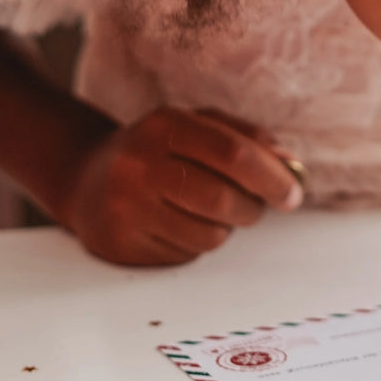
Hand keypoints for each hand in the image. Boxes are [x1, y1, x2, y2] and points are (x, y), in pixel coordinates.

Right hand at [62, 107, 302, 265]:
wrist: (86, 177)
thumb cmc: (159, 150)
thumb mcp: (199, 126)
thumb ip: (247, 138)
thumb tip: (289, 165)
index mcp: (164, 125)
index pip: (232, 153)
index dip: (271, 175)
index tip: (294, 192)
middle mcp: (139, 165)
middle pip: (222, 198)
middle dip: (254, 207)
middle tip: (260, 206)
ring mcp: (125, 208)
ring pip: (208, 234)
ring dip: (226, 227)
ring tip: (210, 209)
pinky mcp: (119, 245)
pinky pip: (185, 254)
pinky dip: (197, 242)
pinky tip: (179, 223)